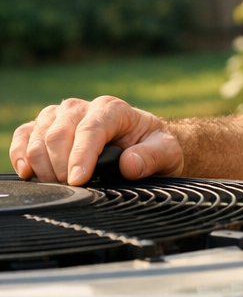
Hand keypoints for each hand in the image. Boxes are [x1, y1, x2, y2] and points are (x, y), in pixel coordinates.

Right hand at [10, 96, 183, 184]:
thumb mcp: (168, 152)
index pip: (90, 129)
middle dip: (61, 165)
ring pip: (38, 133)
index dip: (80, 155)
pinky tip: (29, 172)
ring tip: (58, 185)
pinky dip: (20, 153)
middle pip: (59, 132)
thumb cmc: (154, 146)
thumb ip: (153, 156)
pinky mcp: (45, 127)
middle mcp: (84, 108)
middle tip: (72, 189)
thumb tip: (129, 164)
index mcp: (113, 109)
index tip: (78, 180)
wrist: (145, 143)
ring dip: (42, 164)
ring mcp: (61, 116)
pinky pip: (23, 135)